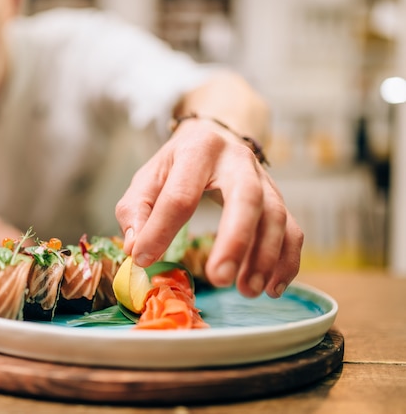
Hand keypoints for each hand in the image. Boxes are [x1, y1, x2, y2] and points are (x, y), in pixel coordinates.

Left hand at [115, 119, 303, 297]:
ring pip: (275, 216)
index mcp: (198, 150)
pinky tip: (272, 289)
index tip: (144, 259)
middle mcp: (238, 160)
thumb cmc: (176, 165)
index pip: (181, 194)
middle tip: (218, 279)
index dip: (161, 229)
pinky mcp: (278, 199)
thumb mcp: (147, 177)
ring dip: (264, 258)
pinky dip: (287, 262)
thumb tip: (136, 246)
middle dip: (235, 241)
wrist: (213, 138)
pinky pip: (293, 231)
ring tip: (246, 291)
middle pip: (246, 198)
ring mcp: (264, 179)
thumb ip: (135, 209)